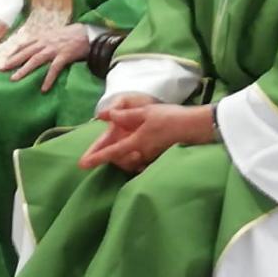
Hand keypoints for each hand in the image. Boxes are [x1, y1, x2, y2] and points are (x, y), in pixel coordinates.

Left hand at [0, 23, 90, 90]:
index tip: (5, 60)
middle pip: (26, 52)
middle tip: (1, 70)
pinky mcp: (65, 56)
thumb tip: (36, 48)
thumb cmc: (73, 34)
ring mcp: (55, 49)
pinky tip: (43, 88)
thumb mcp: (55, 34)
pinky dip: (48, 78)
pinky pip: (54, 69)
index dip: (14, 52)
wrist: (89, 33)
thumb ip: (45, 40)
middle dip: (13, 61)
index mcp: (43, 37)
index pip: (25, 44)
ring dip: (24, 70)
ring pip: (36, 60)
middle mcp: (46, 42)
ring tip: (14, 79)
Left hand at [78, 100, 214, 172]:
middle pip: (118, 159)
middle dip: (106, 157)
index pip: (112, 151)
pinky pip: (139, 161)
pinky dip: (132, 158)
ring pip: (128, 161)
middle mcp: (142, 153)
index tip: (81, 164)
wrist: (195, 127)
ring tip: (109, 150)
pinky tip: (132, 151)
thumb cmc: (171, 118)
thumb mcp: (145, 112)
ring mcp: (150, 157)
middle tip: (92, 156)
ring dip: (118, 157)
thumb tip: (105, 115)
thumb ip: (125, 115)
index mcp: (136, 142)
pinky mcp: (157, 156)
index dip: (96, 157)